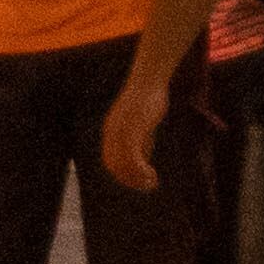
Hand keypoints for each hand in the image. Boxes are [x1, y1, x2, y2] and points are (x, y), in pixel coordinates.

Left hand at [101, 73, 166, 195]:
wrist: (149, 79)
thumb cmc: (148, 98)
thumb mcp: (141, 123)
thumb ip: (139, 140)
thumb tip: (142, 160)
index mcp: (111, 131)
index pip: (110, 161)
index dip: (122, 175)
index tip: (138, 180)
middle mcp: (113, 133)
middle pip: (114, 167)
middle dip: (130, 181)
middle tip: (147, 185)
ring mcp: (122, 133)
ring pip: (124, 167)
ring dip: (138, 180)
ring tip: (151, 182)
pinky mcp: (133, 132)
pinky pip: (134, 160)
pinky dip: (142, 173)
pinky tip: (153, 174)